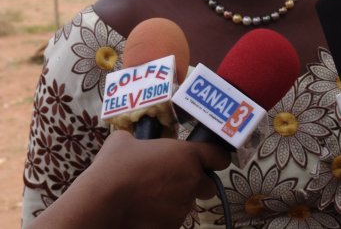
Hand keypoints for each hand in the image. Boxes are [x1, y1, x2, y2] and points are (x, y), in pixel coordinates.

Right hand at [29, 130, 229, 228]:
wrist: (102, 202)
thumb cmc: (116, 166)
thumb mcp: (125, 139)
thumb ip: (141, 138)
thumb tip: (137, 139)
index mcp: (186, 156)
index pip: (219, 156)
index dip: (216, 156)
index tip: (210, 158)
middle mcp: (190, 181)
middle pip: (208, 184)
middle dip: (195, 182)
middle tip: (174, 179)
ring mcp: (182, 207)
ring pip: (188, 203)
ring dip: (177, 198)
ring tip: (152, 195)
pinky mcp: (171, 227)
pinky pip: (173, 219)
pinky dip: (163, 215)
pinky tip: (145, 210)